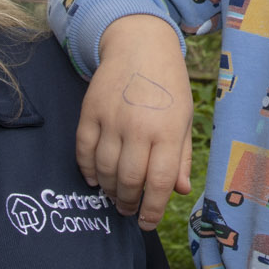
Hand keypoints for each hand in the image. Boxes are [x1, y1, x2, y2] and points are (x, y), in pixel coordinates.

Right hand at [78, 15, 193, 227]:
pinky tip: (94, 178)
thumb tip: (179, 191)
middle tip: (127, 210)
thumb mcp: (185, 119)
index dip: (153, 210)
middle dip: (127, 203)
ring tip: (114, 195)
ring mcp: (112, 119)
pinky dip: (87, 170)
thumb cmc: (169, 85)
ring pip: (104, 169)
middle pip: (128, 180)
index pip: (159, 182)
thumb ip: (181, 157)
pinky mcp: (90, 112)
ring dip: (108, 190)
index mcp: (168, 131)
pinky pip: (84, 150)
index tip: (147, 223)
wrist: (140, 45)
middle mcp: (139, 127)